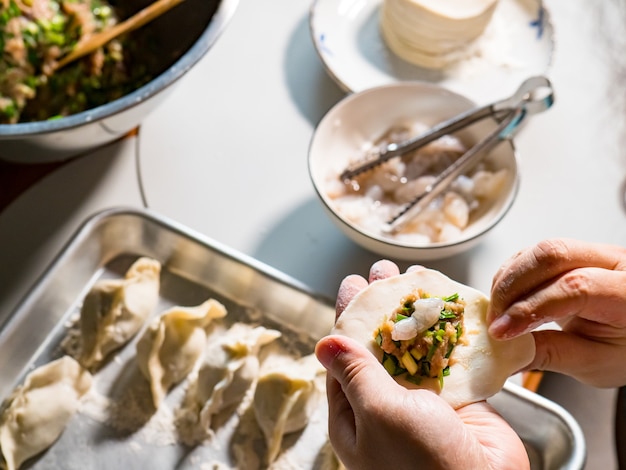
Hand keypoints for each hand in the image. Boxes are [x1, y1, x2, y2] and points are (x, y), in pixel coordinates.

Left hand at [316, 260, 529, 469]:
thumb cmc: (421, 465)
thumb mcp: (378, 412)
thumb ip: (355, 374)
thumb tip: (324, 343)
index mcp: (354, 413)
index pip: (345, 354)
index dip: (348, 315)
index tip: (353, 283)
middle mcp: (384, 405)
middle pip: (379, 344)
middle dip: (382, 305)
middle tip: (384, 270)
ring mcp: (420, 402)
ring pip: (414, 347)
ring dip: (414, 312)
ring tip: (413, 276)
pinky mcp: (456, 400)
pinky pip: (447, 358)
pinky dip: (446, 331)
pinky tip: (444, 304)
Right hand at [488, 238, 625, 387]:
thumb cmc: (625, 350)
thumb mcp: (594, 363)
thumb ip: (551, 355)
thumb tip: (507, 354)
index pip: (574, 287)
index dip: (530, 307)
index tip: (503, 331)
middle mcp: (614, 262)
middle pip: (552, 255)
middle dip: (512, 287)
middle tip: (494, 320)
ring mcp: (592, 253)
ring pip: (538, 250)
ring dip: (507, 279)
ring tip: (498, 312)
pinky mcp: (571, 253)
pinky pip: (533, 253)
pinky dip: (512, 274)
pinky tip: (506, 299)